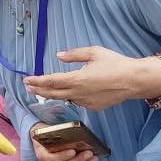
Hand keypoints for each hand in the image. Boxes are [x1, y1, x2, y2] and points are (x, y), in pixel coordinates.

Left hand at [24, 46, 160, 110]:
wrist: (134, 80)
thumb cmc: (115, 63)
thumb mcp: (94, 52)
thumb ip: (74, 54)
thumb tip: (59, 56)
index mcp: (77, 79)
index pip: (51, 81)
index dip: (37, 81)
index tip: (27, 80)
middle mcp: (78, 93)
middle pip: (53, 94)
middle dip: (39, 90)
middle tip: (28, 87)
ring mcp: (85, 102)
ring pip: (65, 99)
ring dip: (54, 94)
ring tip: (45, 90)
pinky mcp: (93, 108)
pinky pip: (78, 102)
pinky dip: (72, 97)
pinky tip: (72, 92)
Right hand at [30, 123, 97, 160]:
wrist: (41, 141)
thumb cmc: (45, 135)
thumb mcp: (46, 131)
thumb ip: (55, 133)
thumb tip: (72, 133)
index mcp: (42, 154)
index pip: (52, 158)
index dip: (62, 156)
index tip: (73, 151)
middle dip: (78, 160)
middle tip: (89, 152)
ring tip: (94, 156)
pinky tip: (92, 160)